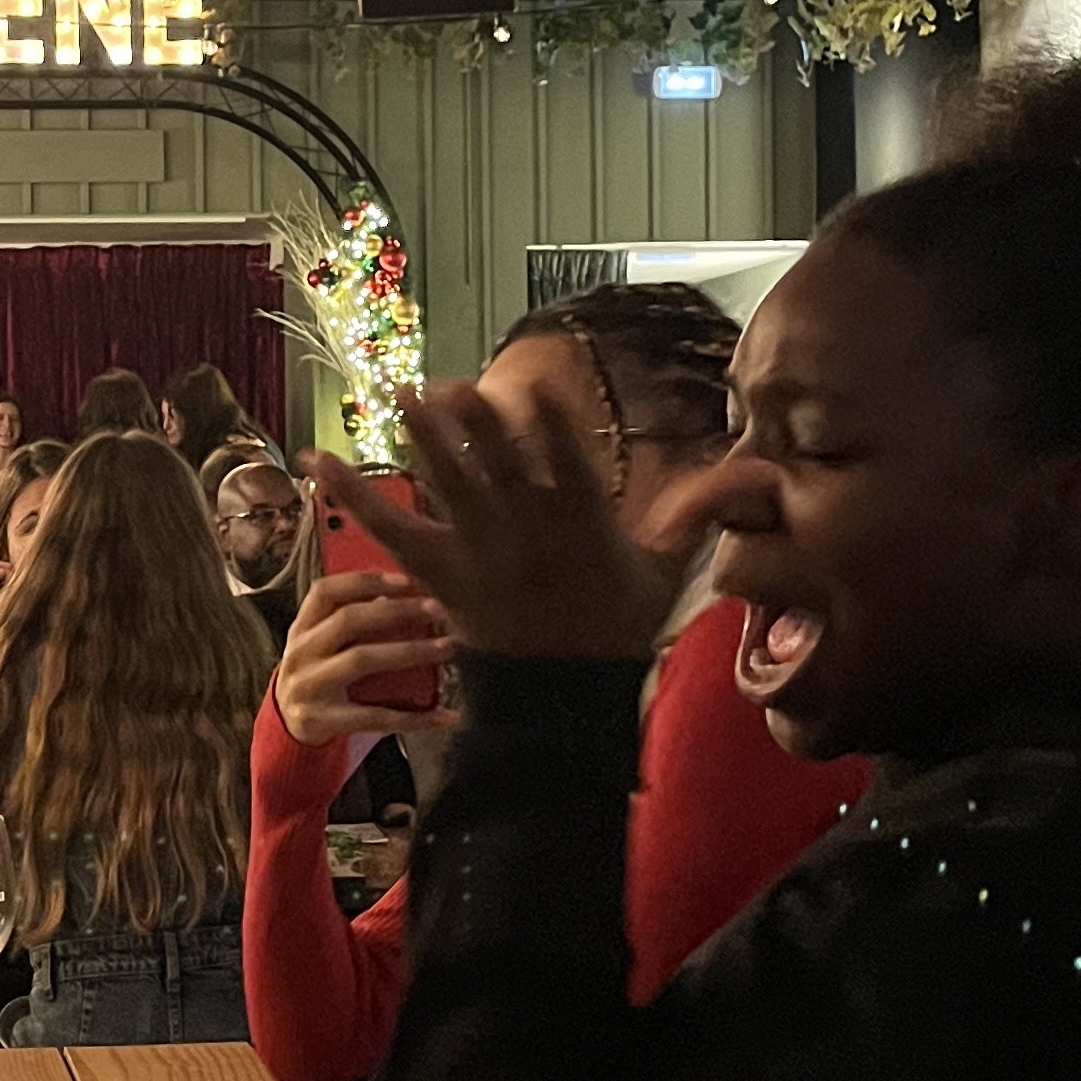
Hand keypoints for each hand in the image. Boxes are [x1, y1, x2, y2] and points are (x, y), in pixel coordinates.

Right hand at [273, 570, 446, 745]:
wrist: (287, 726)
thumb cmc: (316, 676)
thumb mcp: (318, 646)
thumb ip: (345, 622)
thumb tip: (400, 600)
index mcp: (300, 630)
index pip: (325, 592)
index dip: (364, 581)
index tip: (405, 581)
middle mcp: (300, 654)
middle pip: (347, 621)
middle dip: (395, 610)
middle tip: (436, 609)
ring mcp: (310, 687)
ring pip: (361, 660)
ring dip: (409, 651)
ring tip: (445, 647)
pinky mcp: (325, 720)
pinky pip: (376, 717)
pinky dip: (415, 717)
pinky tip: (446, 716)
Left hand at [310, 381, 693, 666]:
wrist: (564, 700)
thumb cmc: (614, 630)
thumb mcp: (662, 569)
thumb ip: (699, 511)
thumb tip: (761, 472)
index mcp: (580, 519)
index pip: (563, 456)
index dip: (546, 417)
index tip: (533, 381)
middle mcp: (525, 528)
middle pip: (494, 459)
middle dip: (471, 418)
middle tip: (448, 382)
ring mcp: (478, 550)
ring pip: (445, 481)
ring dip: (421, 436)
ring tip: (399, 393)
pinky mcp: (438, 573)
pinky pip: (389, 526)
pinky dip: (352, 491)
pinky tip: (319, 457)